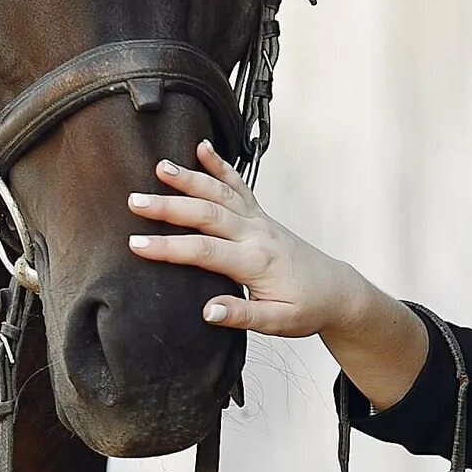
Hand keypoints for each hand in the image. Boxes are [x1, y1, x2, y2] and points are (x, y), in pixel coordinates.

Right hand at [127, 141, 364, 337]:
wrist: (336, 291)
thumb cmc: (307, 307)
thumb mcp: (278, 323)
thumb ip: (243, 317)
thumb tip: (208, 311)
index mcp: (256, 262)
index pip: (205, 251)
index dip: (169, 248)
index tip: (137, 244)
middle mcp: (256, 234)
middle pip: (207, 213)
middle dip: (169, 206)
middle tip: (135, 201)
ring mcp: (259, 220)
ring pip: (221, 193)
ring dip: (190, 178)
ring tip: (160, 166)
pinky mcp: (261, 215)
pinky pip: (239, 185)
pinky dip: (221, 165)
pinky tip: (203, 148)